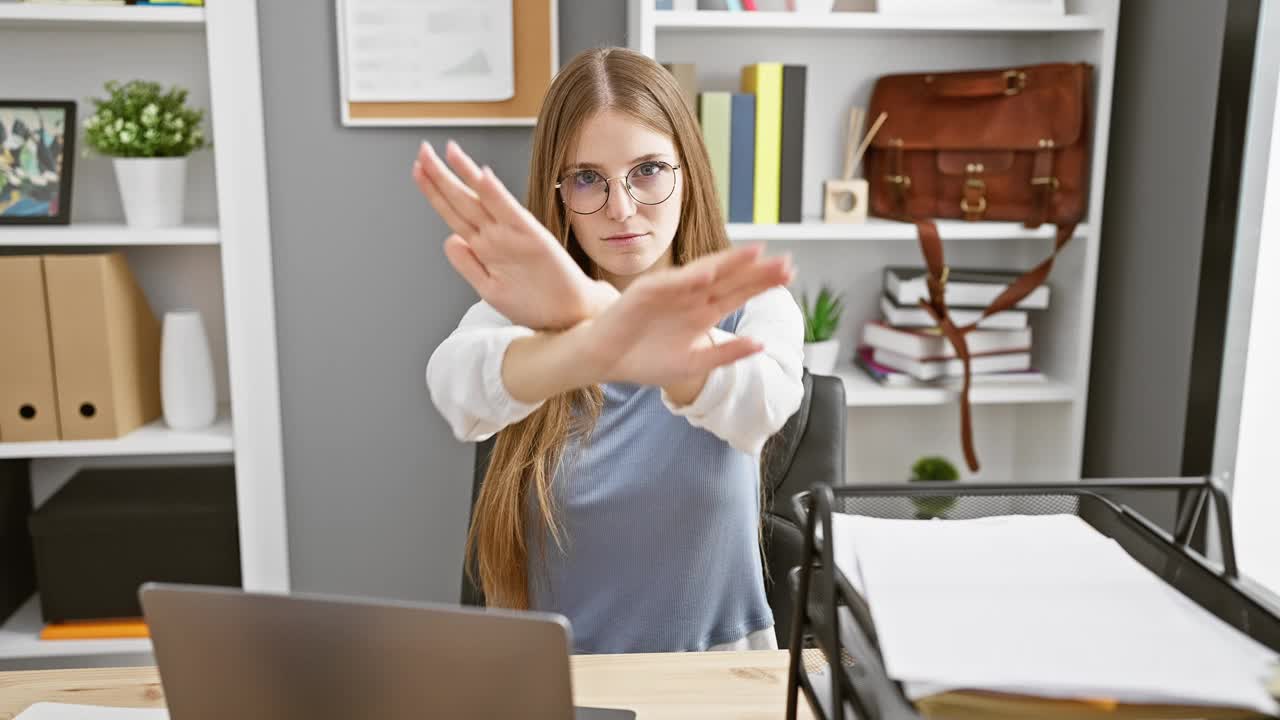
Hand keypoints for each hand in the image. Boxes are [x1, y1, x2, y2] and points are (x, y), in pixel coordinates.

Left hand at [412, 140, 616, 330]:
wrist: (571, 315)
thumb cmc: (537, 303)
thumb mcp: (490, 289)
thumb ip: (468, 265)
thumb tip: (450, 239)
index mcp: (485, 246)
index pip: (454, 212)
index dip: (435, 191)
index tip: (418, 168)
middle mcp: (497, 236)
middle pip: (461, 200)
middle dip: (439, 175)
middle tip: (423, 149)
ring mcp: (513, 235)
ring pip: (480, 202)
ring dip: (462, 176)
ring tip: (445, 152)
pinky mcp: (533, 238)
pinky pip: (509, 213)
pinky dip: (496, 194)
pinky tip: (483, 176)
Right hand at [575, 244, 793, 387]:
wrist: (604, 361)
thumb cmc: (645, 360)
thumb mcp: (693, 363)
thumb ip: (725, 354)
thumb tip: (760, 345)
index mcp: (703, 312)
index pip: (738, 292)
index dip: (762, 283)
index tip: (790, 275)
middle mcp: (690, 297)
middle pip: (729, 278)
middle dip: (756, 270)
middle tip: (785, 262)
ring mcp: (668, 292)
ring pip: (703, 273)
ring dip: (728, 264)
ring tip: (754, 254)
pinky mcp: (644, 293)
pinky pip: (669, 284)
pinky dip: (687, 279)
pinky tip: (709, 273)